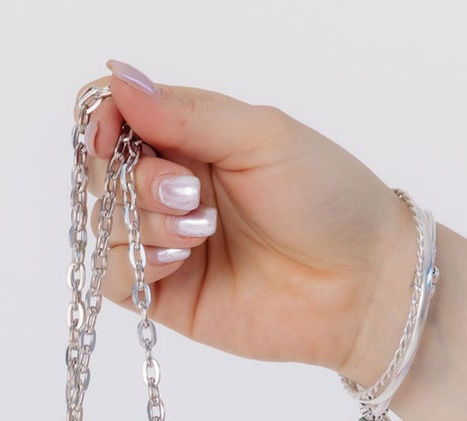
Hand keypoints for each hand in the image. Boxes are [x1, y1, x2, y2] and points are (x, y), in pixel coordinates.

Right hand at [84, 60, 418, 387]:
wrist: (363, 285)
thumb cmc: (329, 201)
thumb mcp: (261, 137)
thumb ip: (188, 112)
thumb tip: (117, 77)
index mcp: (194, 138)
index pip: (118, 115)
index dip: (103, 118)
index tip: (111, 131)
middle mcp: (174, 187)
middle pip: (104, 171)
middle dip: (132, 177)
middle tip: (187, 191)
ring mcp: (169, 243)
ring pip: (106, 225)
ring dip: (144, 221)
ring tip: (201, 230)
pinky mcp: (170, 297)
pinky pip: (114, 279)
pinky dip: (135, 264)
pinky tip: (181, 259)